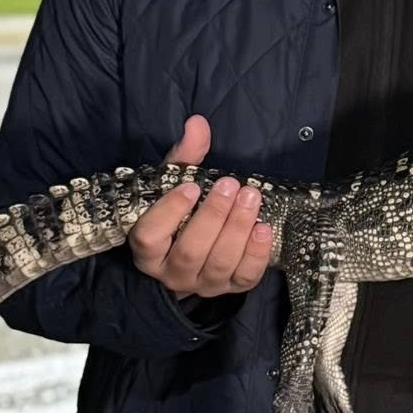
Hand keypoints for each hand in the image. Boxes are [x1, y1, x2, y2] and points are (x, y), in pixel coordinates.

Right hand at [128, 115, 274, 297]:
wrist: (197, 247)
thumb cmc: (182, 212)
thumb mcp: (176, 183)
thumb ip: (185, 156)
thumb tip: (197, 124)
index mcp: (148, 249)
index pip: (149, 237)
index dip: (169, 213)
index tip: (191, 186)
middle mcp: (171, 272)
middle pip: (191, 250)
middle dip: (214, 216)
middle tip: (232, 185)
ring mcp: (201, 284)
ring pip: (218, 264)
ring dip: (238, 229)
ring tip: (251, 197)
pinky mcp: (229, 289)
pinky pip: (244, 278)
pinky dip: (256, 255)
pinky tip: (264, 228)